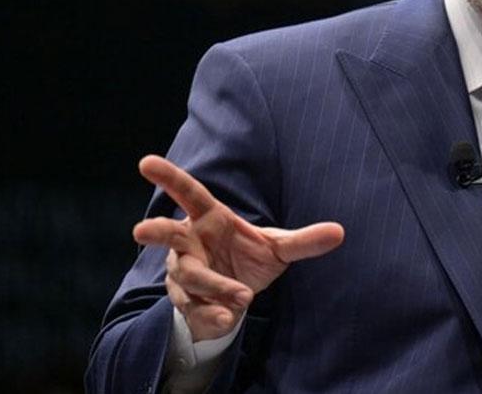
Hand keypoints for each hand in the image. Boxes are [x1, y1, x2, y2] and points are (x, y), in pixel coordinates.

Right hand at [132, 155, 344, 340]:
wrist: (234, 300)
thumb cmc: (248, 258)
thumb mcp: (278, 248)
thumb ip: (304, 241)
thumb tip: (340, 232)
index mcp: (209, 219)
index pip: (188, 194)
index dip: (169, 177)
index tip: (146, 162)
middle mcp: (188, 243)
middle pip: (167, 234)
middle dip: (155, 231)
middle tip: (141, 230)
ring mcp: (182, 273)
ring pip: (189, 278)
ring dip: (214, 287)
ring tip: (243, 298)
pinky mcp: (185, 301)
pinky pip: (194, 308)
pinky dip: (212, 316)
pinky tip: (229, 319)